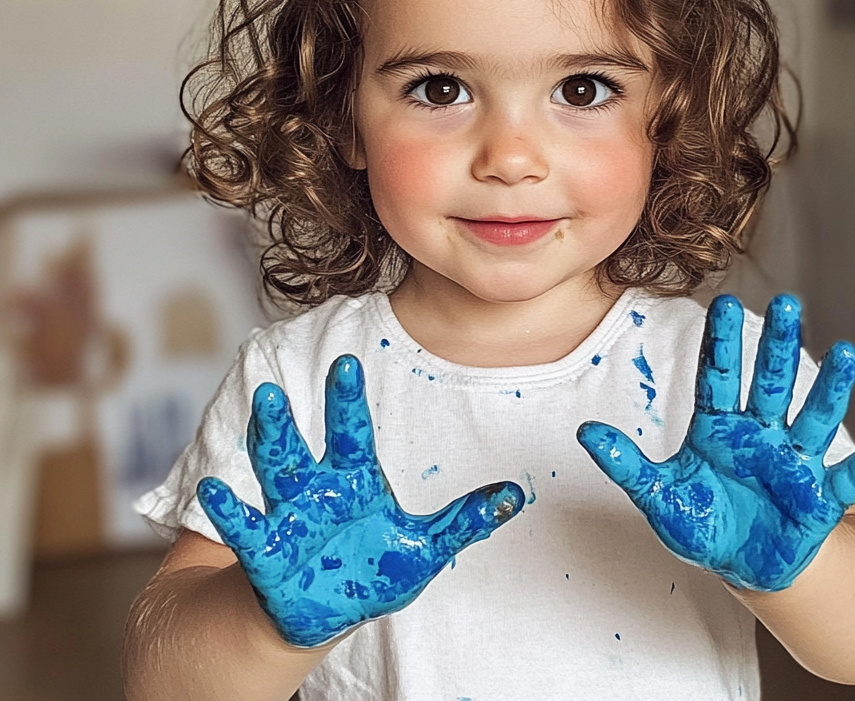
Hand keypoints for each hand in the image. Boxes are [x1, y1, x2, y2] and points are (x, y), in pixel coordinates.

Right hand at [197, 355, 523, 646]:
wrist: (323, 612)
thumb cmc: (373, 571)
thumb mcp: (424, 548)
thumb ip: (466, 521)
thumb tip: (517, 495)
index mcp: (354, 479)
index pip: (351, 432)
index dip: (346, 400)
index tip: (345, 364)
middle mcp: (316, 489)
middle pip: (302, 446)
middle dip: (292, 416)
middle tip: (278, 384)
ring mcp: (286, 517)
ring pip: (273, 471)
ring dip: (265, 440)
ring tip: (261, 408)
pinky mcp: (264, 553)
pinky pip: (245, 529)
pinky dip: (229, 511)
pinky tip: (215, 490)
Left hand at [577, 294, 854, 591]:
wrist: (744, 565)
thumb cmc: (702, 523)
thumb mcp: (658, 496)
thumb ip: (626, 464)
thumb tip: (585, 433)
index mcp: (718, 428)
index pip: (719, 376)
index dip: (722, 343)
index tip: (724, 303)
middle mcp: (760, 435)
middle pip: (771, 382)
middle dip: (779, 345)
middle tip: (788, 302)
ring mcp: (793, 462)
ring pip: (813, 417)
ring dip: (832, 387)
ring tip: (848, 352)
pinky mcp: (819, 499)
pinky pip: (848, 480)